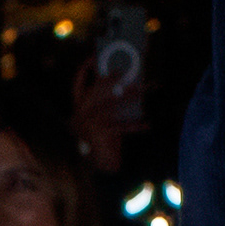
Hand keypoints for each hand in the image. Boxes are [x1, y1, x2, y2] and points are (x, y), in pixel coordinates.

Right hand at [67, 58, 143, 177]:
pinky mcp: (100, 134)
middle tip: (126, 71)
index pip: (77, 83)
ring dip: (130, 96)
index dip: (85, 68)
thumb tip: (125, 86)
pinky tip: (147, 124)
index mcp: (78, 108)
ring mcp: (89, 123)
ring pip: (113, 103)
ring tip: (145, 90)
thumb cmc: (96, 143)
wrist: (89, 169)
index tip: (94, 56)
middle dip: (112, 78)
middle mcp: (80, 113)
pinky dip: (135, 126)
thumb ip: (105, 105)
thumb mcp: (97, 122)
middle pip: (97, 88)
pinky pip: (121, 126)